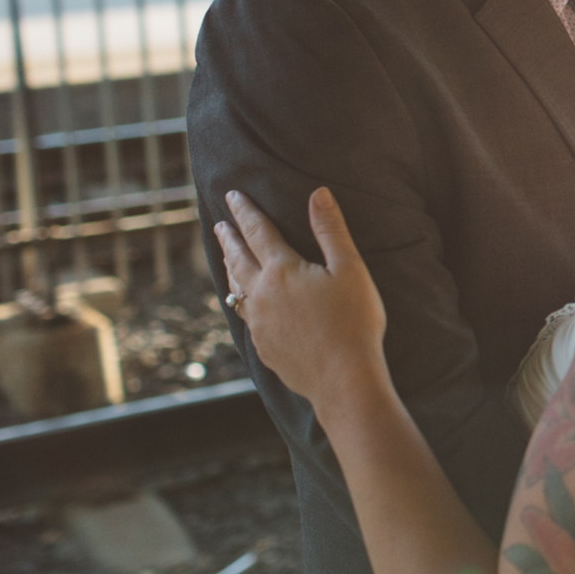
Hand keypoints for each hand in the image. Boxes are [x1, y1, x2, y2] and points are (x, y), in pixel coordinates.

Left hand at [215, 188, 387, 413]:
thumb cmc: (354, 323)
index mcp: (282, 270)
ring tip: (226, 256)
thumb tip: (318, 193)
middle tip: (220, 224)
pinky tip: (244, 302)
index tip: (233, 195)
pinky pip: (244, 315)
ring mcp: (258, 323)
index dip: (245, 211)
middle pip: (238, 258)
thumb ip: (331, 230)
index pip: (258, 231)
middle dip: (229, 237)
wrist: (343, 380)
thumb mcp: (351, 270)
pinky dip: (239, 298)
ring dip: (230, 267)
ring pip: (235, 288)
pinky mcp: (262, 346)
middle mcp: (261, 294)